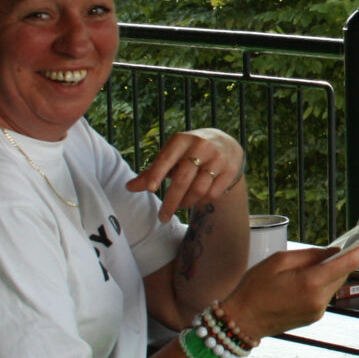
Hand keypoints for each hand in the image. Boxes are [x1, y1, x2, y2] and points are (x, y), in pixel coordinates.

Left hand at [128, 128, 243, 225]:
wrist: (226, 144)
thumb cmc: (189, 151)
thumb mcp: (172, 155)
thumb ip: (152, 171)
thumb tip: (129, 187)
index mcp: (182, 140)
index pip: (167, 158)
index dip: (157, 173)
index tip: (149, 189)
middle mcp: (201, 147)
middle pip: (182, 179)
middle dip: (171, 201)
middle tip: (162, 217)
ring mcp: (217, 159)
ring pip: (198, 189)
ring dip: (186, 203)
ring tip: (180, 205)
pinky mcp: (230, 170)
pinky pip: (212, 194)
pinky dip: (201, 201)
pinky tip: (196, 199)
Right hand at [226, 235, 358, 339]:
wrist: (242, 321)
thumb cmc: (255, 287)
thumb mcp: (278, 261)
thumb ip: (310, 255)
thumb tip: (333, 252)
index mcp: (310, 283)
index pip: (346, 263)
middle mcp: (319, 299)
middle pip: (342, 272)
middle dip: (339, 259)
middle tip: (324, 252)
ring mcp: (318, 311)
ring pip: (334, 283)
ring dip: (327, 273)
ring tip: (299, 272)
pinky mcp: (315, 317)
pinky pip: (325, 293)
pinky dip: (320, 284)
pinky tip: (300, 284)